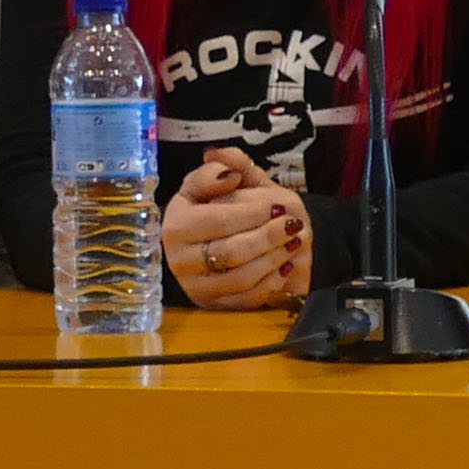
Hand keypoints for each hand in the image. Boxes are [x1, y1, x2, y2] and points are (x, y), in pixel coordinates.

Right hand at [161, 148, 311, 309]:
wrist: (238, 245)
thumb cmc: (232, 210)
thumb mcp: (232, 181)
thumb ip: (228, 164)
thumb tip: (224, 168)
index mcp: (176, 222)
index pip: (216, 220)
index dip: (250, 212)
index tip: (276, 205)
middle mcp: (178, 256)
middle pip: (230, 251)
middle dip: (268, 236)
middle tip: (292, 225)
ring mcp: (194, 285)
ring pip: (241, 276)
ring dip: (274, 258)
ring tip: (293, 242)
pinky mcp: (213, 304)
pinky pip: (247, 298)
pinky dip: (271, 281)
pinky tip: (285, 265)